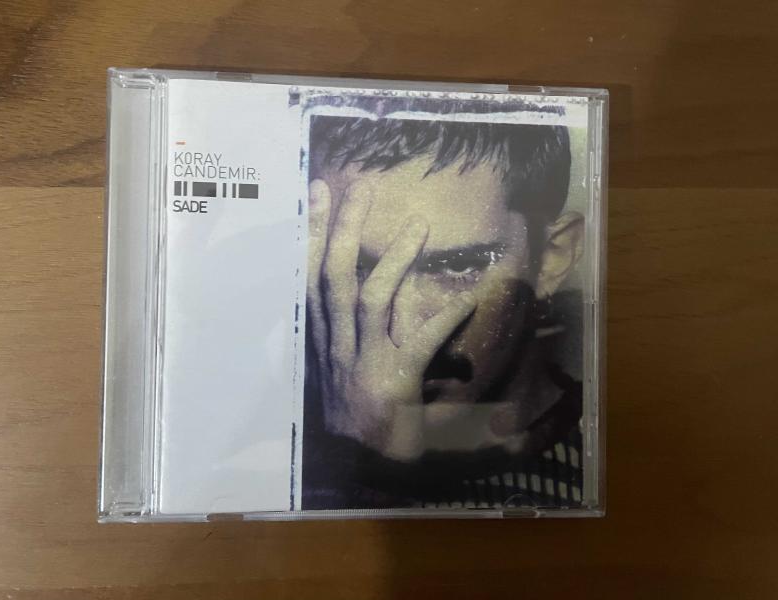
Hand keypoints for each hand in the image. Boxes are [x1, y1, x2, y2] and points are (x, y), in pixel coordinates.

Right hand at [306, 179, 476, 460]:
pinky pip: (419, 345)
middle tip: (357, 187)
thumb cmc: (362, 417)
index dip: (314, 234)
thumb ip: (371, 325)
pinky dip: (442, 321)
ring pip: (370, 302)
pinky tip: (466, 299)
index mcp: (326, 342)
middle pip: (335, 279)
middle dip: (344, 231)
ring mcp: (365, 366)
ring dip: (393, 260)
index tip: (320, 192)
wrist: (367, 472)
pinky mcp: (395, 386)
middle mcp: (339, 349)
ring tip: (418, 226)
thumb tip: (396, 278)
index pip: (312, 278)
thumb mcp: (354, 366)